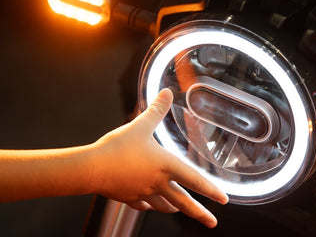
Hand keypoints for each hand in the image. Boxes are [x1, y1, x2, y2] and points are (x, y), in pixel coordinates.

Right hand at [90, 88, 227, 227]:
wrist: (91, 168)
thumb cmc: (116, 148)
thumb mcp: (140, 126)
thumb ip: (156, 110)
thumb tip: (166, 92)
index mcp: (166, 166)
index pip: (195, 180)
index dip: (212, 190)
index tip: (224, 200)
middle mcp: (158, 183)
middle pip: (184, 202)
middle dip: (201, 213)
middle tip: (212, 223)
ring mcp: (144, 193)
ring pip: (165, 206)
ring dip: (175, 208)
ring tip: (180, 210)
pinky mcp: (130, 198)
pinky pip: (144, 205)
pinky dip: (150, 205)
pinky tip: (149, 204)